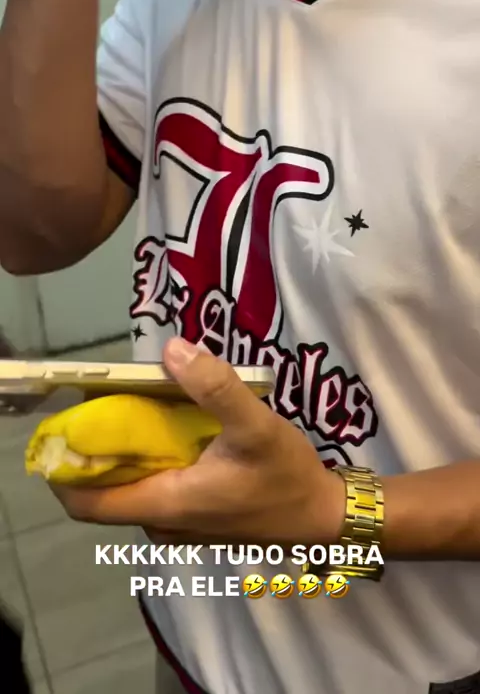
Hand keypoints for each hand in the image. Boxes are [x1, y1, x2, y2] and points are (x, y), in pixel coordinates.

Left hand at [50, 339, 344, 547]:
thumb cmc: (285, 476)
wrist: (322, 517)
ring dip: (124, 453)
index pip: (87, 504)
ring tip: (135, 406)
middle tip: (105, 400)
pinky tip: (168, 428)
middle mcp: (162, 522)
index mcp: (166, 505)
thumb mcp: (256, 427)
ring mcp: (179, 523)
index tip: (65, 427)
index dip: (64, 470)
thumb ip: (215, 387)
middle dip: (96, 450)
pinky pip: (154, 489)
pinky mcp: (196, 517)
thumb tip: (171, 349)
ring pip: (131, 489)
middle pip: (105, 492)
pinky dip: (149, 461)